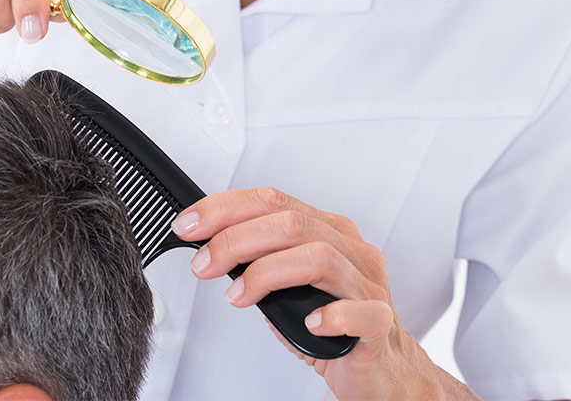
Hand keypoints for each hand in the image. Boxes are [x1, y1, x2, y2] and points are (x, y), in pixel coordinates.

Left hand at [173, 187, 465, 399]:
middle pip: (291, 223)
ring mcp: (368, 284)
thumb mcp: (287, 284)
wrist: (379, 370)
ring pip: (319, 257)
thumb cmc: (330, 325)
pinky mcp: (380, 323)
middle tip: (204, 264)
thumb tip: (209, 249)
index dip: (225, 208)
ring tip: (237, 296)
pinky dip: (332, 314)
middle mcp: (350, 249)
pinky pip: (361, 312)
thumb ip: (258, 261)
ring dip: (267, 273)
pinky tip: (310, 323)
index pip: (272, 201)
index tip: (190, 225)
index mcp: (327, 230)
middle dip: (236, 239)